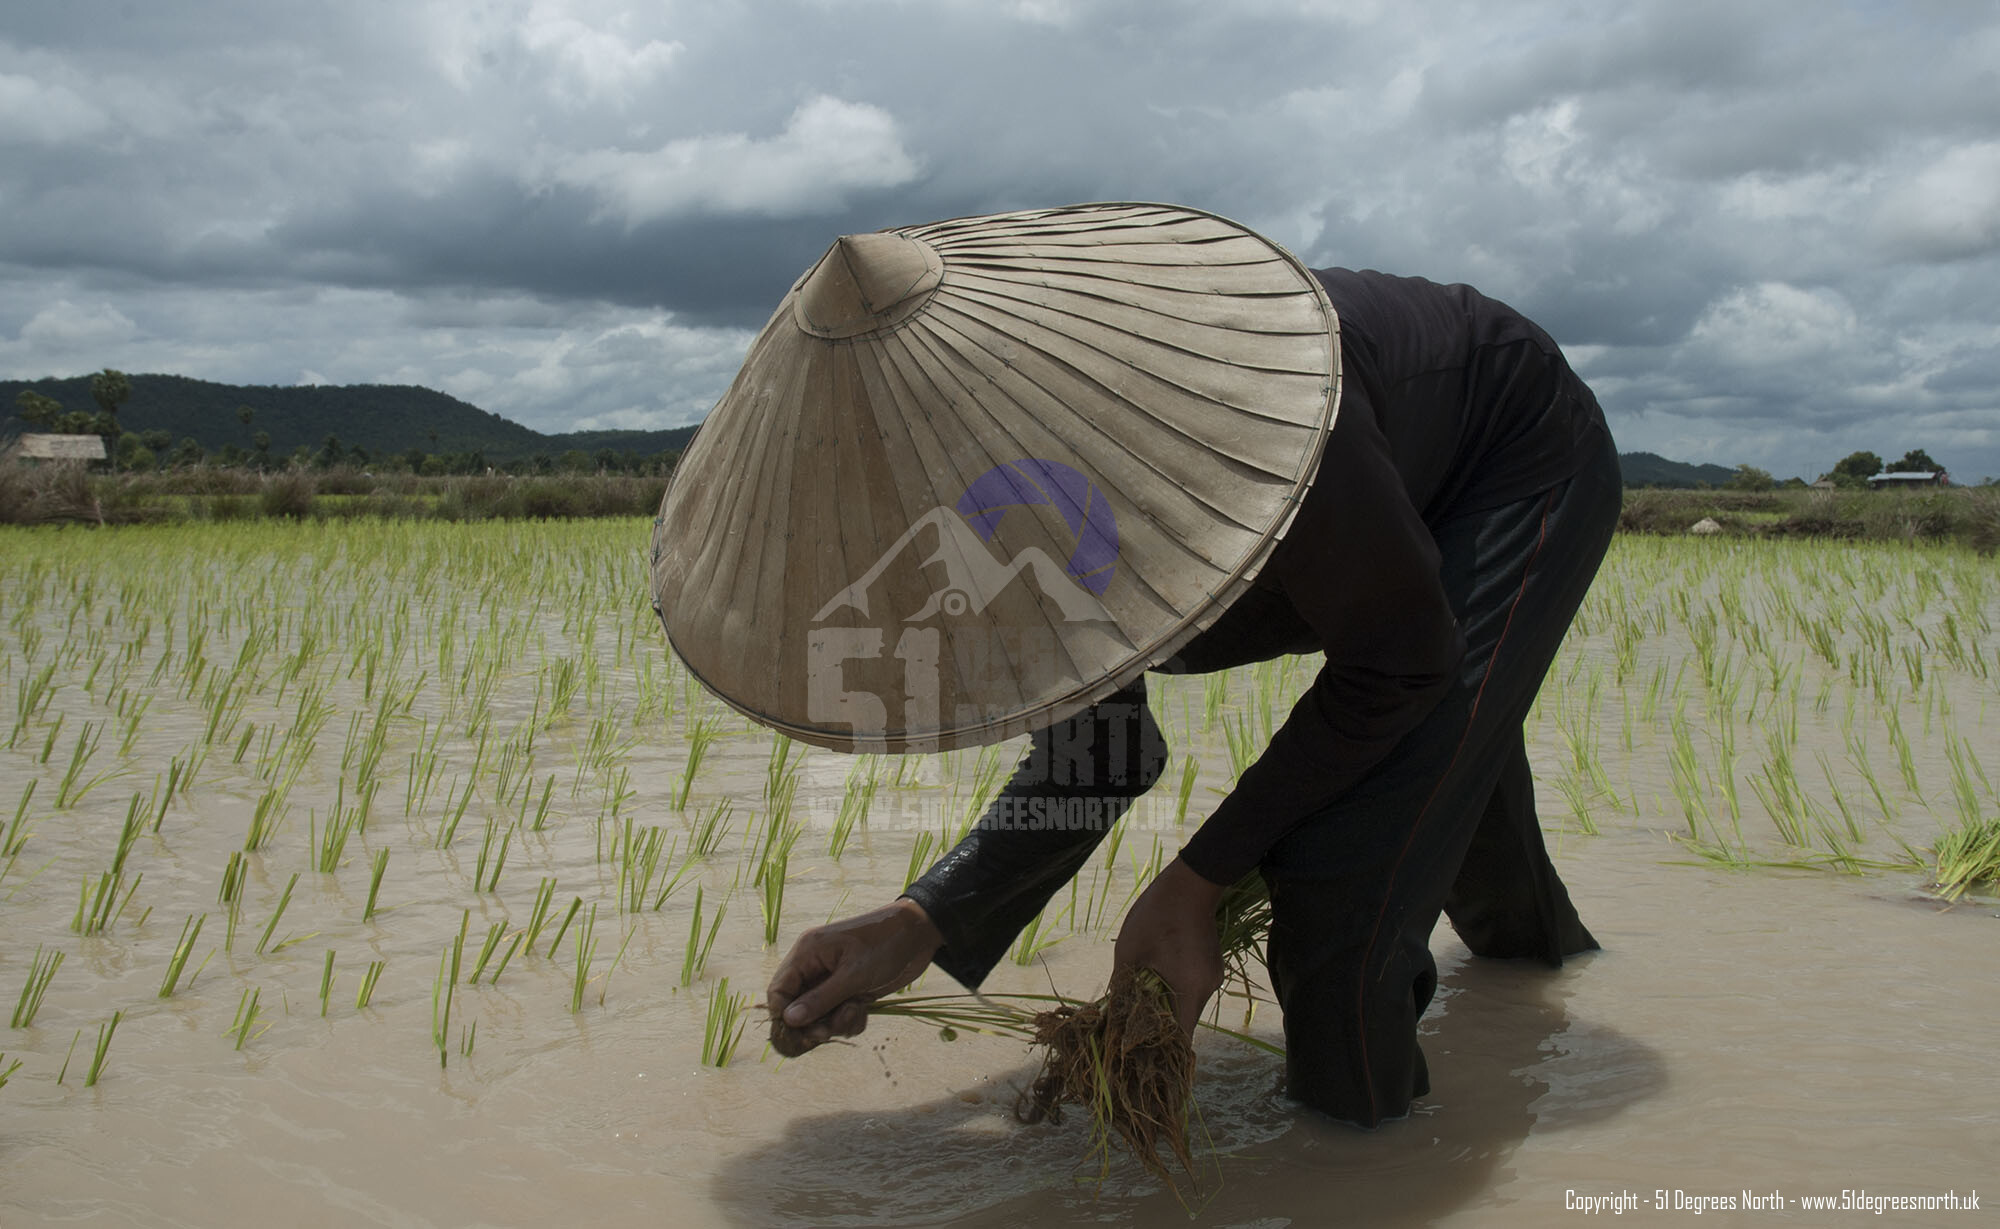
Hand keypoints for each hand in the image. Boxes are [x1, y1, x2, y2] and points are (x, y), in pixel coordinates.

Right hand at [766, 897, 942, 1054]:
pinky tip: (865, 1010)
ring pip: (819, 1016)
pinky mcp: (849, 991)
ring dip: (836, 1023)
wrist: (919, 934)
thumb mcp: (853, 975)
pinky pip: (838, 1016)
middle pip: (796, 1008)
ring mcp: (832, 980)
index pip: (778, 992)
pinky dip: (849, 1020)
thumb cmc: (884, 945)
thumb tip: (788, 1020)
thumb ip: (820, 1000)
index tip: (804, 1034)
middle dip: (814, 1024)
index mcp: (807, 953)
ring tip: (856, 1012)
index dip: (785, 1017)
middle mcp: (814, 967)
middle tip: (830, 1032)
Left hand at [1113, 857, 1225, 1035]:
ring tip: (1141, 999)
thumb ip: (1121, 987)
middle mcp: (1208, 988)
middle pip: (1183, 1023)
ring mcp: (1213, 976)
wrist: (1190, 882)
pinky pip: (1192, 988)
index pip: (1180, 1037)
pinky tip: (1157, 977)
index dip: (1160, 1048)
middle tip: (1133, 1028)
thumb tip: (1111, 1014)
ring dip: (1165, 1006)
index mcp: (1190, 989)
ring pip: (1187, 1005)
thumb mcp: (1129, 952)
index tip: (1141, 1053)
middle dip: (1159, 1028)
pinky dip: (1174, 990)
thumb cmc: (1156, 915)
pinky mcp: (1212, 965)